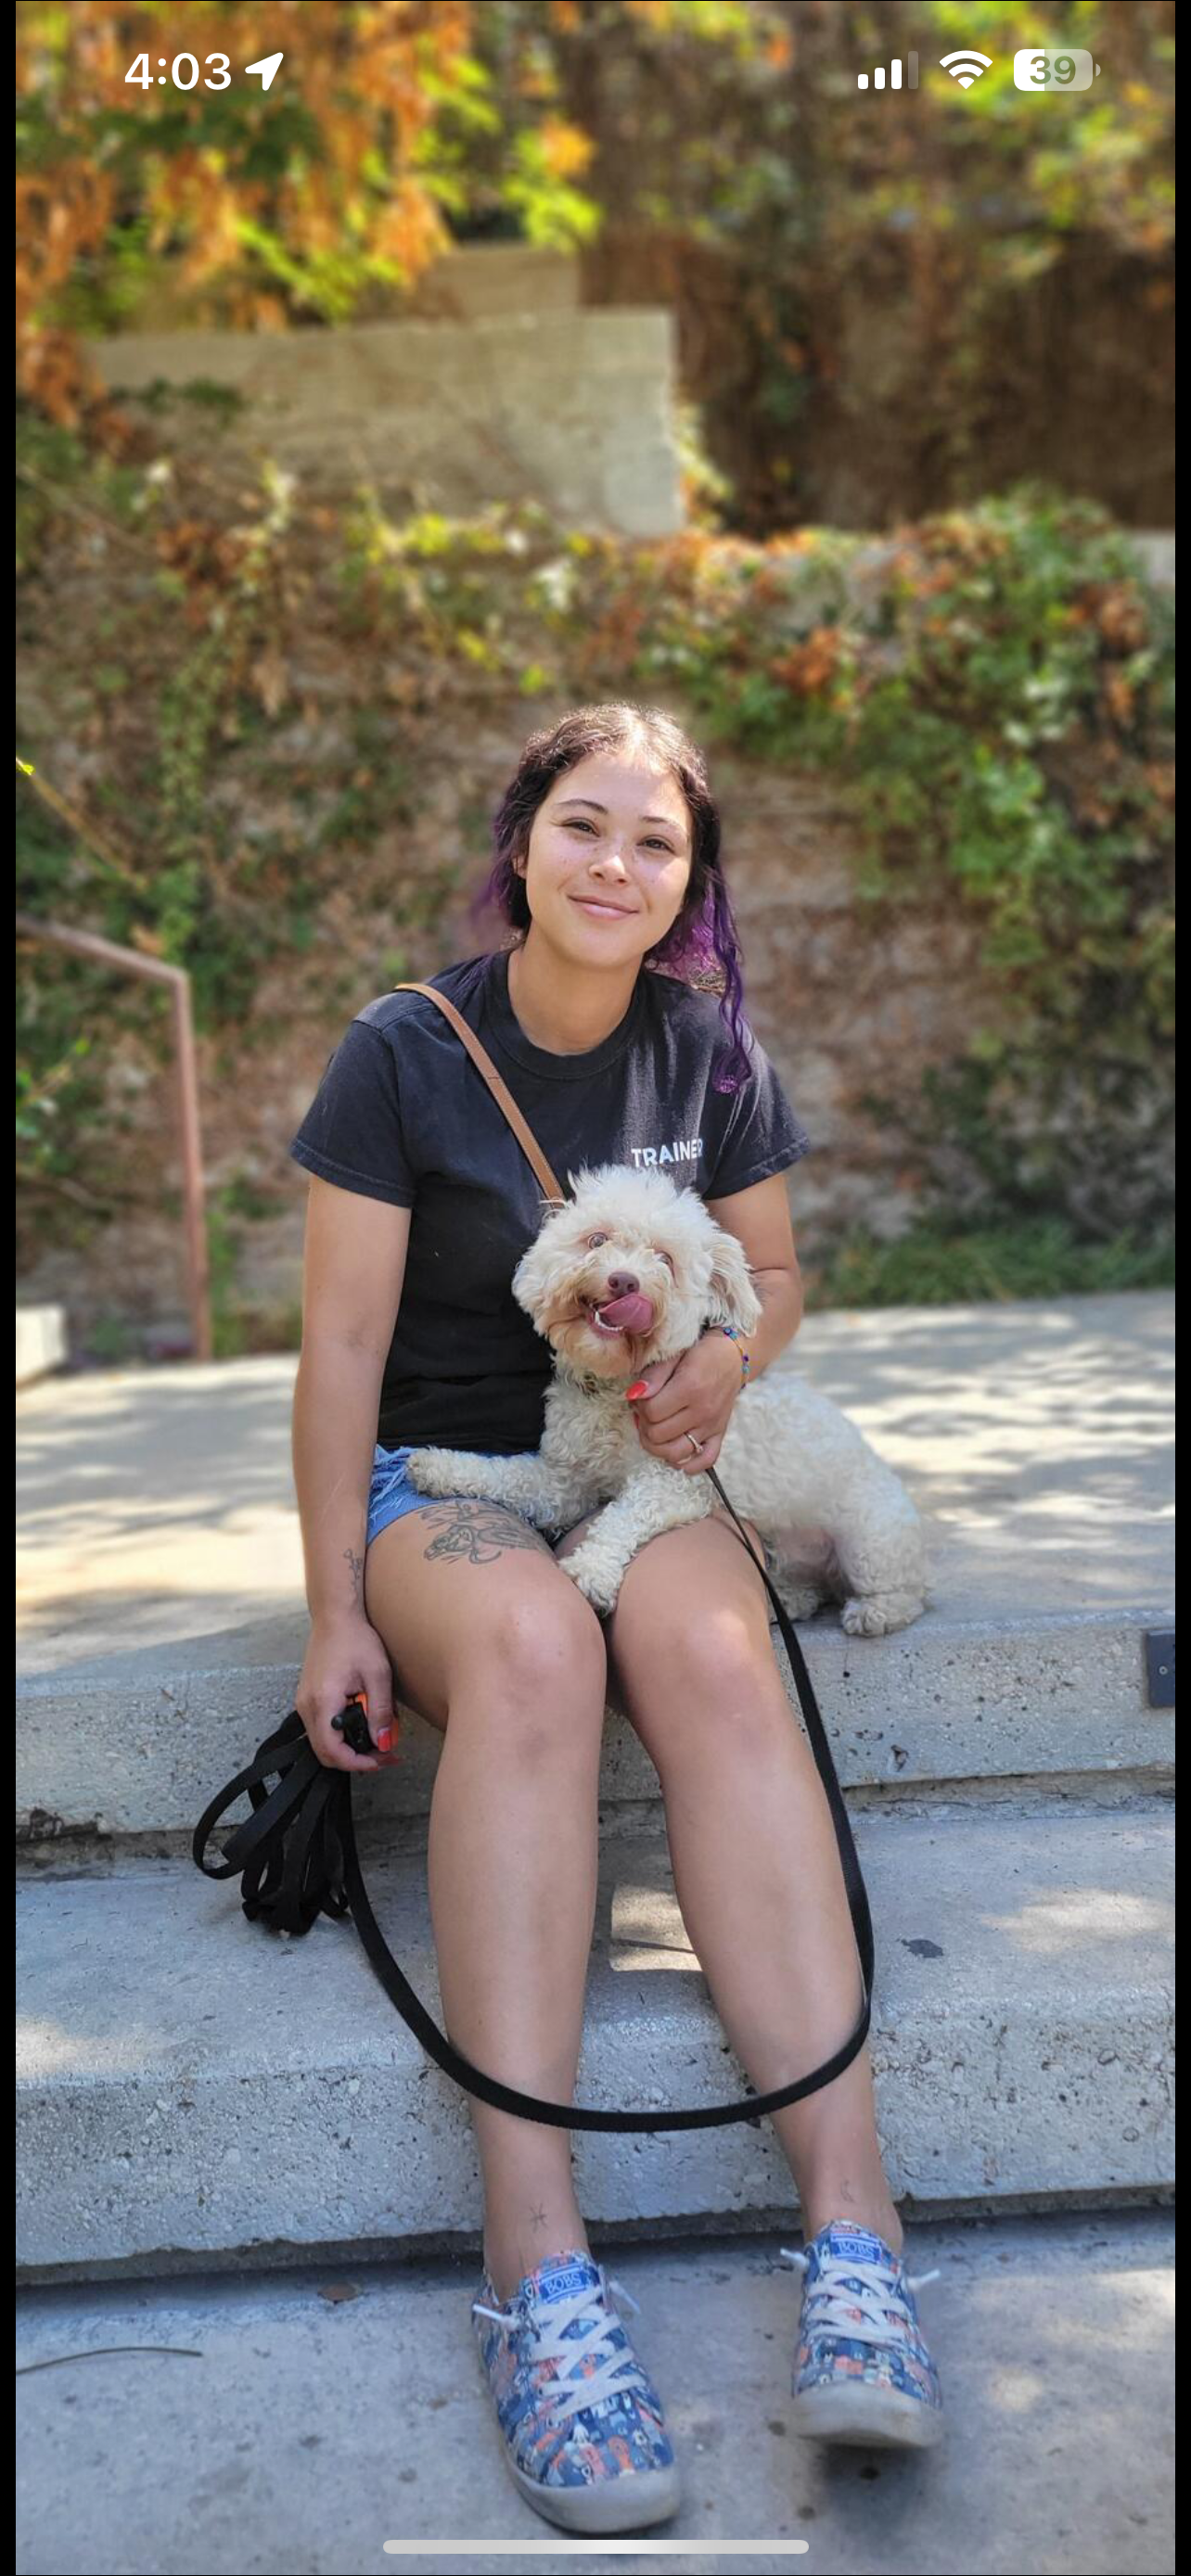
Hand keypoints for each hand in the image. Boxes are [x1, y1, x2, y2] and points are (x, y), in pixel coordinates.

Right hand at [295, 1614, 399, 1772]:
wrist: (335, 1617)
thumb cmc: (356, 1639)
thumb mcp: (378, 1675)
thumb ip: (380, 1712)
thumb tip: (384, 1743)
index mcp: (323, 1701)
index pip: (333, 1751)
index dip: (358, 1763)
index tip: (381, 1759)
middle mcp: (306, 1706)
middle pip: (325, 1753)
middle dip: (355, 1760)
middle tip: (384, 1753)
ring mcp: (303, 1703)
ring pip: (322, 1743)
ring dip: (348, 1748)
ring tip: (377, 1739)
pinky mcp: (307, 1699)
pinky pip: (321, 1729)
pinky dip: (341, 1735)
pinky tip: (362, 1725)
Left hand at [625, 1331, 742, 1475]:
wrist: (732, 1356)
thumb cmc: (699, 1354)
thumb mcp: (674, 1356)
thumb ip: (653, 1376)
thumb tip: (634, 1395)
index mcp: (690, 1388)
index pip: (651, 1413)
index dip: (639, 1406)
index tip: (641, 1397)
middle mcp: (702, 1411)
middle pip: (659, 1435)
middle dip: (644, 1424)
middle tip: (646, 1411)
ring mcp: (712, 1426)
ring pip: (675, 1453)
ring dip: (657, 1446)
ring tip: (655, 1429)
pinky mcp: (720, 1434)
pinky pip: (705, 1460)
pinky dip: (688, 1464)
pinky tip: (675, 1453)